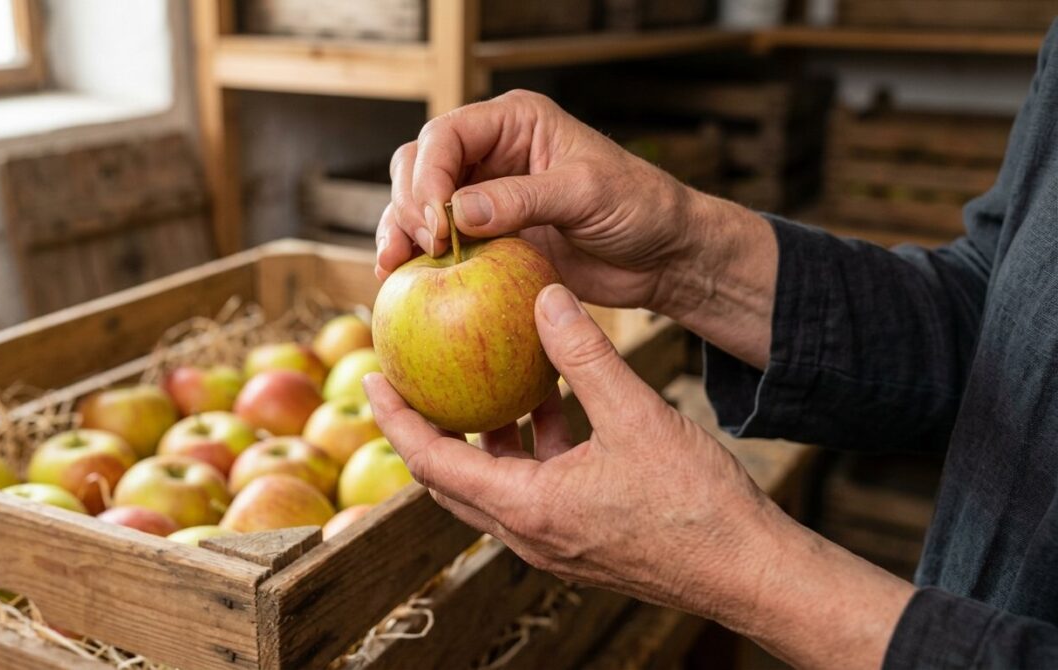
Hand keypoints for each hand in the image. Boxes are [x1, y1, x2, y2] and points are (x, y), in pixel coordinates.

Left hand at [363, 283, 775, 619]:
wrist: (747, 570)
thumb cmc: (695, 504)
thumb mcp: (636, 415)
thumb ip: (584, 354)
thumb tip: (544, 296)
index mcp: (527, 508)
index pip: (433, 462)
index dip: (397, 419)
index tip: (371, 379)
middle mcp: (529, 533)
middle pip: (451, 478)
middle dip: (426, 429)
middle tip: (411, 380)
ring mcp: (553, 542)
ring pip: (495, 484)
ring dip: (484, 436)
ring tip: (482, 381)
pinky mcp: (580, 540)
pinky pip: (533, 489)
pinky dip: (528, 449)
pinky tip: (552, 404)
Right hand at [376, 89, 707, 312]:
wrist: (661, 254)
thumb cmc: (638, 208)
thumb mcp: (584, 194)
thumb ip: (522, 199)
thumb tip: (457, 213)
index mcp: (514, 122)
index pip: (447, 135)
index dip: (430, 175)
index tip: (437, 222)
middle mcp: (491, 153)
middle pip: (419, 165)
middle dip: (410, 203)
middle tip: (425, 246)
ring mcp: (484, 196)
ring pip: (417, 204)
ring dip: (401, 231)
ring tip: (395, 266)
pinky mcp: (486, 237)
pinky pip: (438, 243)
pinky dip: (417, 259)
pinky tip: (403, 281)